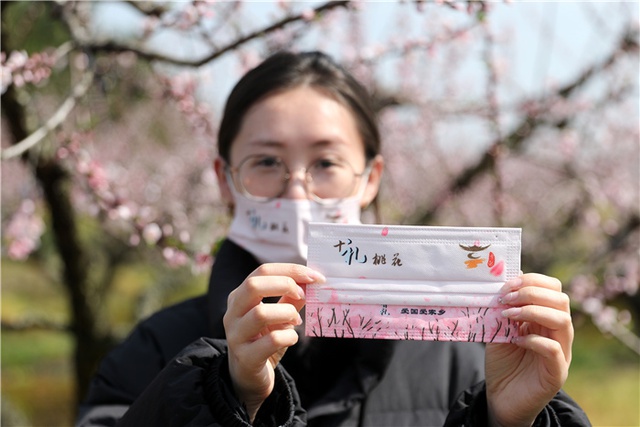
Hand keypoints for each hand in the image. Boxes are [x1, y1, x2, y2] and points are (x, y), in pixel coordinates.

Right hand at [223, 263, 324, 421]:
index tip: (315, 277)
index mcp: (239, 296)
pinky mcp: (246, 357)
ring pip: (260, 313)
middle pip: (253, 286)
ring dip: (287, 313)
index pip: (262, 271)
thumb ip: (291, 298)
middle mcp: (232, 313)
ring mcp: (236, 335)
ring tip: (296, 320)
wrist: (249, 376)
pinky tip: (292, 338)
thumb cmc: (264, 340)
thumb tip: (311, 281)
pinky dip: (289, 336)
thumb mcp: (278, 316)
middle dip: (285, 285)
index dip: (291, 270)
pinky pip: (271, 340)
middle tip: (303, 295)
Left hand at [485, 273, 572, 426]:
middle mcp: (558, 333)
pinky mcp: (557, 373)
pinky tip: (516, 340)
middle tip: (506, 298)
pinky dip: (534, 339)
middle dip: (532, 292)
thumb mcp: (499, 330)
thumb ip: (503, 310)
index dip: (532, 281)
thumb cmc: (503, 363)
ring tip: (508, 315)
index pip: (553, 289)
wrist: (501, 398)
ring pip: (562, 321)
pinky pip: (554, 349)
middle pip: (561, 300)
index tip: (508, 284)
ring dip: (533, 311)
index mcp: (546, 319)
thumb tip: (503, 283)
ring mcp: (561, 353)